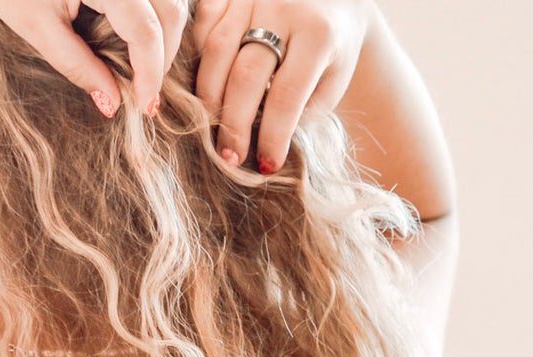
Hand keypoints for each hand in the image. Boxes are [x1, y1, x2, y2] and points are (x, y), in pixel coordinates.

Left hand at [0, 0, 188, 118]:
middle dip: (164, 54)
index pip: (146, 32)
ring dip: (165, 31)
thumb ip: (77, 64)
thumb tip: (112, 102)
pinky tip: (137, 33)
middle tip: (146, 88)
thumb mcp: (36, 26)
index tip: (147, 106)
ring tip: (143, 63)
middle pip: (171, 12)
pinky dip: (156, 13)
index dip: (151, 73)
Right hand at [191, 0, 373, 172]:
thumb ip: (303, 107)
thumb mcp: (333, 79)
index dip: (273, 135)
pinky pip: (204, 22)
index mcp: (319, 35)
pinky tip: (206, 81)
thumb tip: (261, 137)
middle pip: (245, 75)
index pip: (287, 95)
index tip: (266, 165)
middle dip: (234, 123)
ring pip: (217, 49)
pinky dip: (199, 54)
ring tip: (210, 126)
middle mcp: (284, 8)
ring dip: (209, 95)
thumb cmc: (333, 48)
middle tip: (229, 156)